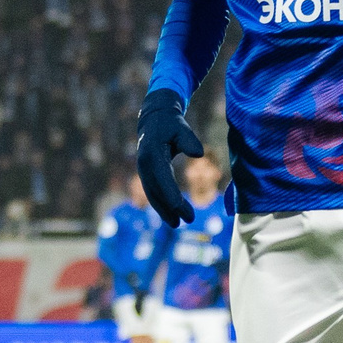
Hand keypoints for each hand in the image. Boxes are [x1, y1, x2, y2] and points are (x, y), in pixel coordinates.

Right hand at [136, 91, 203, 226]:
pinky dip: (161, 204)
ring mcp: (143, 170)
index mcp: (152, 153)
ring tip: (177, 224)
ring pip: (153, 194)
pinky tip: (171, 214)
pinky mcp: (146, 174)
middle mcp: (144, 164)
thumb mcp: (181, 127)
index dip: (172, 195)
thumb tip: (198, 154)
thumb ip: (189, 140)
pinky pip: (153, 192)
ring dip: (164, 210)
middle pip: (157, 191)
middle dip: (170, 207)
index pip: (163, 178)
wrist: (154, 119)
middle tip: (187, 220)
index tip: (181, 209)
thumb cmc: (171, 124)